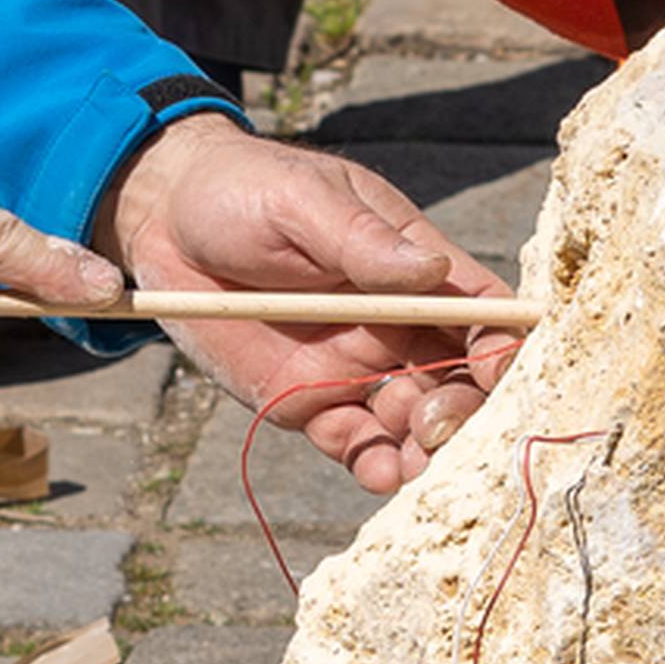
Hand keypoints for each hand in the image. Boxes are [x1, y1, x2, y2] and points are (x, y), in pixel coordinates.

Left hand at [103, 114, 517, 491]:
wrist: (163, 219)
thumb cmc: (243, 190)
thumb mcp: (303, 203)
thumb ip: (364, 242)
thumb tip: (433, 269)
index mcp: (411, 269)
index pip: (481, 310)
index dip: (501, 344)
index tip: (495, 371)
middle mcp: (396, 326)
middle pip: (460, 379)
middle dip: (465, 409)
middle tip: (437, 423)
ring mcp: (355, 368)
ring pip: (415, 423)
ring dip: (427, 450)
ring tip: (417, 464)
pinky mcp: (310, 404)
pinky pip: (357, 445)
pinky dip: (376, 465)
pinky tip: (381, 473)